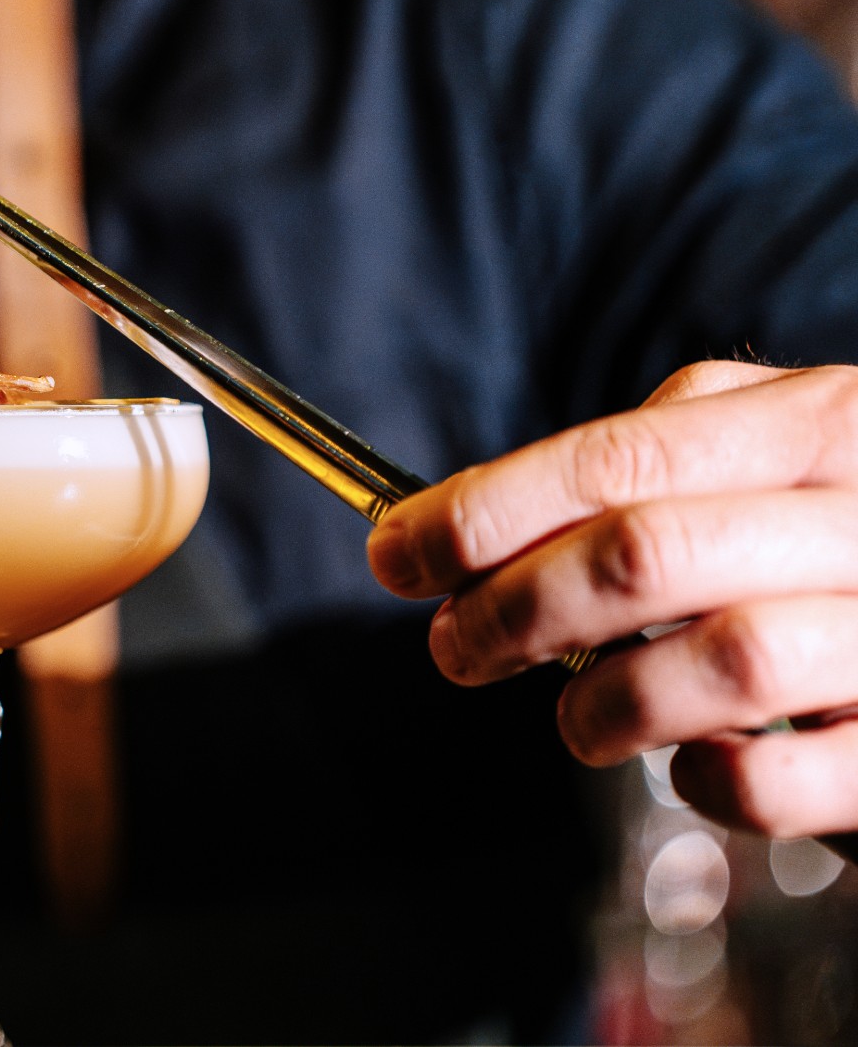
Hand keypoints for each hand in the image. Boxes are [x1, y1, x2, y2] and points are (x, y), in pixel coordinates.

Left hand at [367, 361, 857, 840]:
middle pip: (641, 555)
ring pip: (717, 661)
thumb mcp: (787, 450)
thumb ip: (661, 456)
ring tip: (577, 721)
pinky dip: (710, 785)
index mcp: (818, 426)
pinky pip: (782, 780)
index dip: (480, 513)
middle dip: (511, 609)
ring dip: (605, 706)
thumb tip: (473, 511)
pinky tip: (695, 768)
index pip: (613, 463)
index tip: (396, 554)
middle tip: (456, 650)